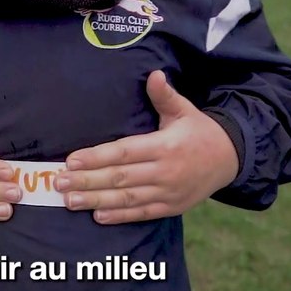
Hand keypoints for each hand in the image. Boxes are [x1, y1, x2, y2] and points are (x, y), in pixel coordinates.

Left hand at [55, 70, 238, 223]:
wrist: (230, 159)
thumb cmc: (199, 131)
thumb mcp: (184, 110)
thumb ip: (165, 96)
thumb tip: (155, 74)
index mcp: (164, 146)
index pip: (123, 152)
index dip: (96, 157)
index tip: (71, 160)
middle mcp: (164, 172)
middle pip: (120, 178)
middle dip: (87, 181)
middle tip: (59, 183)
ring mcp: (168, 192)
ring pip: (127, 199)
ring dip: (97, 200)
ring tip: (71, 201)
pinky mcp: (171, 207)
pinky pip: (142, 213)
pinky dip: (120, 216)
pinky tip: (98, 216)